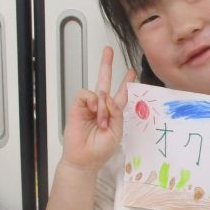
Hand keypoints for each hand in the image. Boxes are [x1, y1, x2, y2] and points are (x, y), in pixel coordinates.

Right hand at [60, 46, 135, 171]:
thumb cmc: (100, 150)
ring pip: (99, 91)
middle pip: (105, 81)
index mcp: (113, 113)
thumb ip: (117, 114)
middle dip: (106, 65)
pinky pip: (87, 94)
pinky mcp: (78, 106)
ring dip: (103, 105)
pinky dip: (93, 101)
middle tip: (108, 50)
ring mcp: (89, 106)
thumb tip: (108, 97)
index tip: (131, 72)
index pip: (120, 94)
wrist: (84, 159)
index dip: (126, 83)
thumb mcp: (116, 133)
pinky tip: (94, 112)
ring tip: (101, 121)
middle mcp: (101, 107)